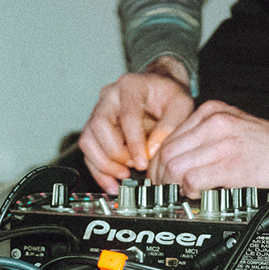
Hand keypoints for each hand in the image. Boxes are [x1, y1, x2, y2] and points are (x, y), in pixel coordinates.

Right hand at [79, 59, 194, 192]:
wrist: (159, 90)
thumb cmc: (169, 96)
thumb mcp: (181, 105)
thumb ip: (169, 126)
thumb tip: (151, 151)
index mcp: (130, 86)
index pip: (127, 116)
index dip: (134, 142)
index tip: (142, 162)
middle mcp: (108, 97)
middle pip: (98, 126)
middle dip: (115, 153)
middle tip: (133, 167)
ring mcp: (98, 112)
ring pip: (88, 140)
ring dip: (103, 163)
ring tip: (123, 176)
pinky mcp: (95, 129)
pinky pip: (89, 151)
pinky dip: (98, 170)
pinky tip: (112, 183)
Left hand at [150, 101, 268, 195]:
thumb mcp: (232, 124)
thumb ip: (205, 135)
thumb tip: (179, 157)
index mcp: (211, 112)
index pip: (168, 138)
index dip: (159, 162)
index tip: (161, 176)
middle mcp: (213, 123)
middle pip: (166, 152)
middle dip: (159, 177)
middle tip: (164, 190)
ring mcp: (221, 142)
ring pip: (174, 166)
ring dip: (171, 186)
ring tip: (181, 193)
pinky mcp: (230, 165)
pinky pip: (192, 179)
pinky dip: (188, 190)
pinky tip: (198, 194)